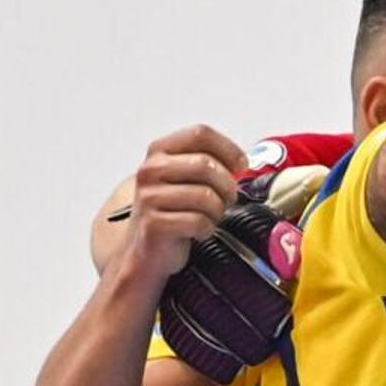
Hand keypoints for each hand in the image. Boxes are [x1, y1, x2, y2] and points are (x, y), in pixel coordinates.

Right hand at [114, 126, 251, 283]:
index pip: (200, 134)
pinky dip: (206, 229)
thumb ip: (206, 163)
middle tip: (228, 199)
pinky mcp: (154, 224)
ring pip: (206, 196)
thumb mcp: (185, 179)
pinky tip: (198, 231)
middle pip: (206, 164)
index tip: (241, 165)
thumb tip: (240, 162)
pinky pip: (198, 221)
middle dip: (226, 186)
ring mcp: (149, 197)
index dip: (228, 148)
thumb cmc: (170, 213)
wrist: (145, 251)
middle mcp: (151, 170)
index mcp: (159, 152)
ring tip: (209, 217)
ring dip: (217, 211)